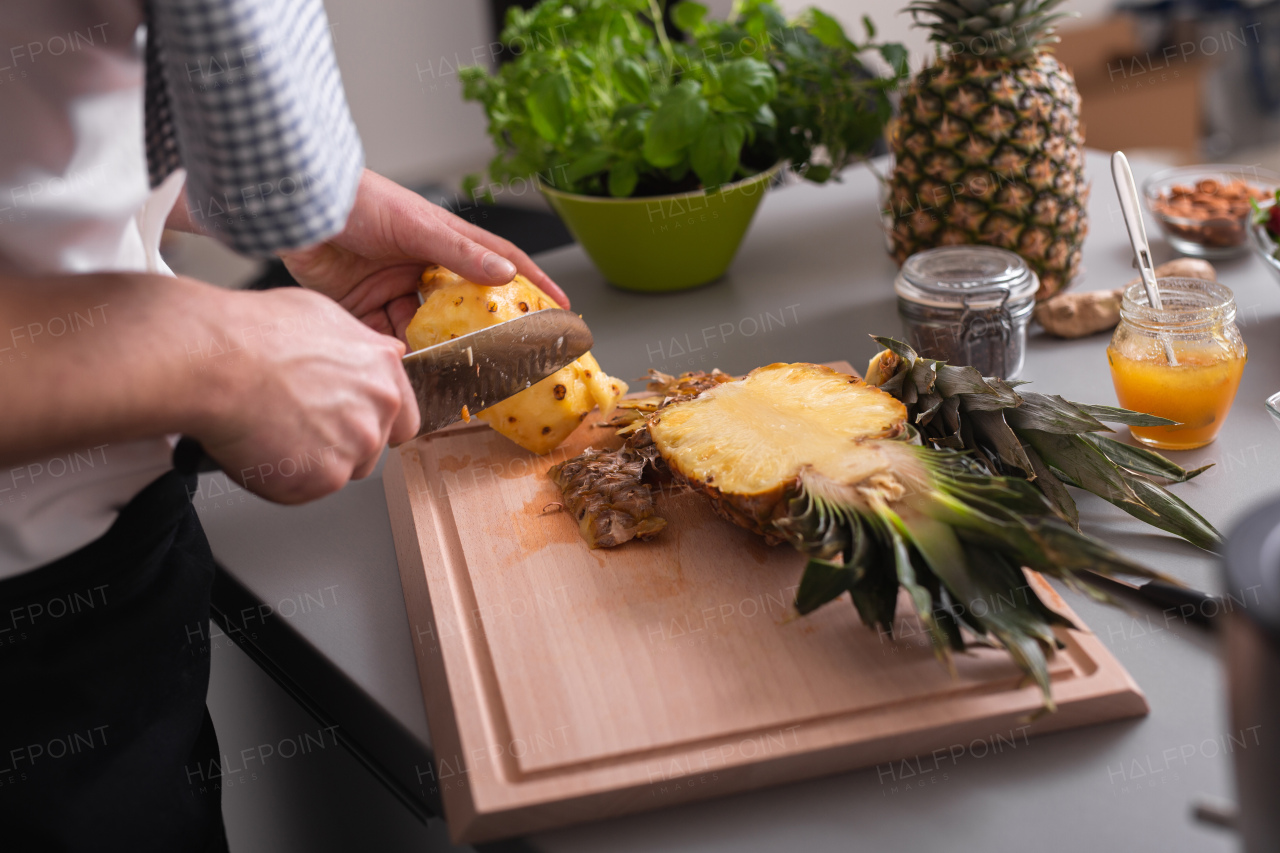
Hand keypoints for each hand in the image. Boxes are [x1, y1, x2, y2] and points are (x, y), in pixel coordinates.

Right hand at [193, 285, 419, 502]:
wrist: (215, 362)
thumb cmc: (254, 333)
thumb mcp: (322, 316)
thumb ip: (359, 346)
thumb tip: (374, 354)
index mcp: (383, 370)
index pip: (403, 418)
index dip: (375, 424)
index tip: (355, 426)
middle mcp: (377, 410)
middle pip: (369, 448)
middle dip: (337, 443)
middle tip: (296, 423)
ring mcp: (354, 447)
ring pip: (337, 471)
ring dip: (310, 462)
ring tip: (273, 430)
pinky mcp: (324, 478)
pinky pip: (304, 489)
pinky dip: (281, 478)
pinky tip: (260, 447)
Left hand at [278, 170, 569, 340]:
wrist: (298, 210)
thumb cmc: (358, 201)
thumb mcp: (416, 225)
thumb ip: (460, 253)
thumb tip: (505, 275)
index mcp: (442, 241)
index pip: (497, 264)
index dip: (531, 284)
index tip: (560, 307)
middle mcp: (422, 267)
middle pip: (462, 307)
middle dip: (479, 334)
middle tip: (503, 359)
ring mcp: (393, 290)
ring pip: (425, 330)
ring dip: (435, 350)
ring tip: (451, 372)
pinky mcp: (361, 309)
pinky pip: (387, 339)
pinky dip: (397, 356)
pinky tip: (406, 369)